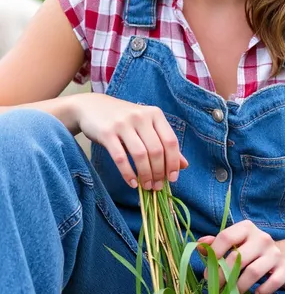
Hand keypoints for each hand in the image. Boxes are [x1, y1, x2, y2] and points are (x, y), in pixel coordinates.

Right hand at [71, 93, 187, 189]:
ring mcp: (123, 124)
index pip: (171, 141)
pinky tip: (132, 183)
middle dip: (159, 172)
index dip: (174, 162)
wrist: (91, 107)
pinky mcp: (107, 133)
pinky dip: (128, 173)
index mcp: (154, 114)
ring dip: (145, 175)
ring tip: (147, 186)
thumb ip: (164, 143)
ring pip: (140, 155)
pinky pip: (120, 157)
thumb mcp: (146, 126)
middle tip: (157, 186)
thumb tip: (184, 165)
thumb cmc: (123, 119)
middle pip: (157, 150)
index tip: (172, 179)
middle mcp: (141, 117)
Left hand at [197, 220, 284, 293]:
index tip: (207, 272)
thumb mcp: (236, 242)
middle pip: (237, 257)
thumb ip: (217, 243)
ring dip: (238, 288)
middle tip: (215, 289)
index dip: (214, 255)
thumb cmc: (252, 250)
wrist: (283, 257)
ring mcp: (275, 253)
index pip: (226, 237)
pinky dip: (262, 290)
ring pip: (253, 272)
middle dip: (223, 276)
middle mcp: (262, 237)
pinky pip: (273, 282)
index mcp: (246, 227)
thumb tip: (199, 245)